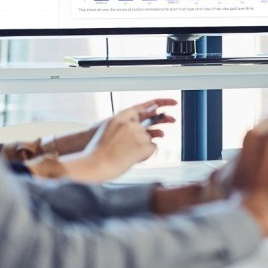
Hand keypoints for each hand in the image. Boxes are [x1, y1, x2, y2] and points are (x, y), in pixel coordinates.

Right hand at [51, 98, 177, 154]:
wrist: (94, 164)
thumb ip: (125, 124)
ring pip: (150, 138)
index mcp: (120, 117)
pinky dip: (145, 154)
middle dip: (164, 120)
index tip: (173, 102)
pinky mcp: (144, 145)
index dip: (160, 102)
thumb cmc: (97, 151)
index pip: (144, 106)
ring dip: (143, 146)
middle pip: (152, 121)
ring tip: (128, 153)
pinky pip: (151, 149)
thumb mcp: (108, 129)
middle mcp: (131, 123)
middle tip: (173, 120)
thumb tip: (140, 125)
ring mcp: (138, 134)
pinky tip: (132, 158)